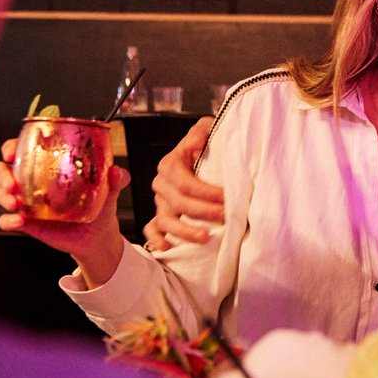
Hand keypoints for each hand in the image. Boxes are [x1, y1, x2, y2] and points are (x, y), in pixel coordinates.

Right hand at [0, 137, 127, 277]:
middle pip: (1, 169)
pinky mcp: (24, 222)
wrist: (96, 237)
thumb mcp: (109, 191)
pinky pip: (6, 219)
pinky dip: (7, 220)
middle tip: (13, 183)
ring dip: (0, 195)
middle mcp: (31, 180)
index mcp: (46, 165)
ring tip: (15, 204)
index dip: (11, 146)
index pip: (22, 148)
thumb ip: (115, 180)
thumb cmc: (99, 205)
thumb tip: (116, 171)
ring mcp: (25, 201)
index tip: (12, 151)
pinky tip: (18, 221)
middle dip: (1, 173)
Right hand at [144, 116, 225, 249]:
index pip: (186, 183)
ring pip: (165, 221)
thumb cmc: (205, 144)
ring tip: (205, 238)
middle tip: (225, 217)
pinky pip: (151, 230)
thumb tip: (200, 138)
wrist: (200, 154)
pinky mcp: (160, 216)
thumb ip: (202, 131)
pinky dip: (156, 240)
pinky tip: (167, 248)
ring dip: (185, 231)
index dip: (206, 193)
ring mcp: (160, 202)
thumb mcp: (206, 129)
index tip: (226, 198)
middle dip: (203, 212)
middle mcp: (162, 185)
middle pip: (178, 203)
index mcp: (170, 164)